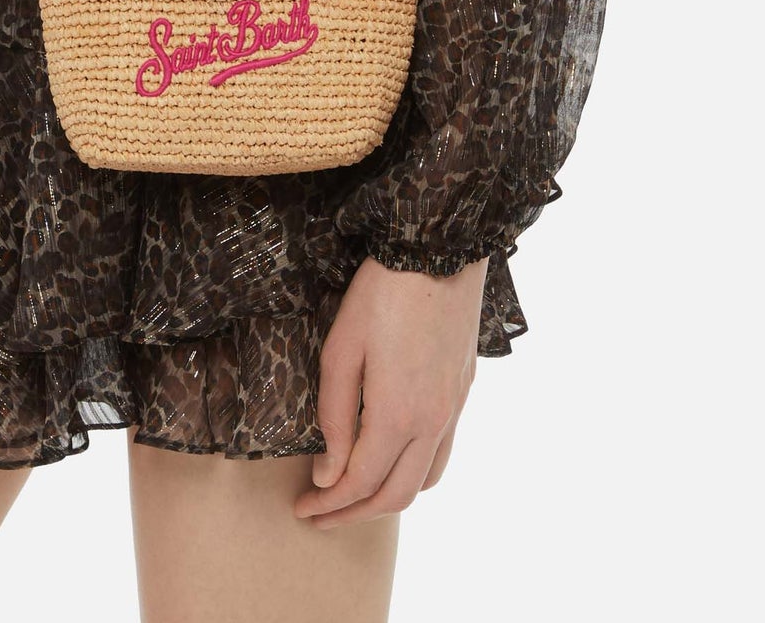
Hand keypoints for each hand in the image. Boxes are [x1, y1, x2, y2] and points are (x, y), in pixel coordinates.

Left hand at [294, 252, 487, 527]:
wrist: (439, 249)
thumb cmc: (381, 292)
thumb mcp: (342, 349)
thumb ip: (335, 417)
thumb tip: (328, 474)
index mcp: (398, 415)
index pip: (359, 483)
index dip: (328, 503)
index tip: (301, 507)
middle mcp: (433, 422)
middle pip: (394, 496)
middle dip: (352, 513)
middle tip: (318, 515)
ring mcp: (453, 409)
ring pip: (424, 482)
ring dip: (386, 500)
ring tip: (352, 496)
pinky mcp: (463, 391)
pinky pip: (442, 454)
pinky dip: (415, 474)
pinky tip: (392, 461)